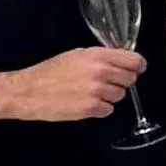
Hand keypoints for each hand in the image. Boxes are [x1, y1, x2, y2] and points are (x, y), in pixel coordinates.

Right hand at [0, 45, 145, 122]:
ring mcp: (97, 92)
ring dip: (110, 96)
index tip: (135, 69)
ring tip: (91, 93)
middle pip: (130, 79)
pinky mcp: (91, 109)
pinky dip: (100, 109)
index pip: (135, 61)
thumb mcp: (76, 55)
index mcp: (98, 56)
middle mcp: (100, 72)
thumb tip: (121, 60)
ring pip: (120, 96)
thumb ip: (100, 57)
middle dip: (122, 81)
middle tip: (106, 82)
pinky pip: (108, 110)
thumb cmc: (50, 71)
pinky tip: (86, 103)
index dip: (137, 66)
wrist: (28, 91)